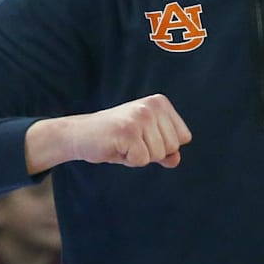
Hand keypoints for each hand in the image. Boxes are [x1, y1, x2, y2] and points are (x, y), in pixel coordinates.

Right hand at [61, 94, 192, 168]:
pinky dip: (129, 161)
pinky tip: (116, 147)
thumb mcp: (146, 142)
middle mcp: (152, 106)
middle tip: (130, 142)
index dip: (163, 146)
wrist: (80, 135)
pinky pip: (142, 160)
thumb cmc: (116, 139)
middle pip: (172, 147)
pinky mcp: (128, 132)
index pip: (183, 137)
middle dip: (151, 152)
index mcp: (160, 103)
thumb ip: (165, 150)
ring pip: (158, 155)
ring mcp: (140, 117)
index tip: (142, 138)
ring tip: (123, 144)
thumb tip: (176, 159)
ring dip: (139, 156)